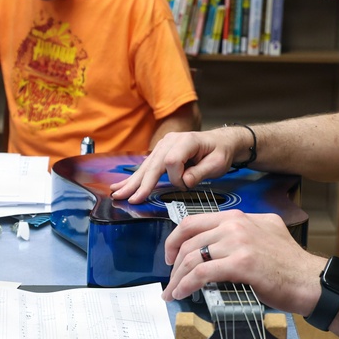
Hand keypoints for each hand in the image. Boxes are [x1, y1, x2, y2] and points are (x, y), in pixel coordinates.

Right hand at [109, 128, 245, 203]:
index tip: (187, 184)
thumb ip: (200, 173)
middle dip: (140, 183)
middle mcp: (171, 141)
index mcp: (187, 141)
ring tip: (117, 193)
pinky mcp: (160, 151)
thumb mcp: (217, 163)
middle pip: (153, 164)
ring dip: (132, 181)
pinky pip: (147, 166)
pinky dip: (135, 177)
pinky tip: (121, 185)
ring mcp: (164, 145)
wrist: (221, 142)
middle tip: (126, 198)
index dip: (177, 177)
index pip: (173, 161)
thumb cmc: (220, 152)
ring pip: (146, 165)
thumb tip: (184, 182)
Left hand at [161, 207, 321, 315]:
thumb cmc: (289, 265)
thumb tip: (215, 246)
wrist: (310, 280)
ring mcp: (239, 242)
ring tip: (172, 292)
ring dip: (177, 278)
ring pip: (193, 257)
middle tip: (170, 279)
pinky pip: (203, 273)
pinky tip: (183, 293)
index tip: (171, 255)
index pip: (195, 221)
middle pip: (189, 239)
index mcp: (239, 216)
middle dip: (174, 262)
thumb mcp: (264, 234)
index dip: (175, 239)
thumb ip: (240, 233)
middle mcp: (237, 223)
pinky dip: (187, 285)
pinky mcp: (241, 263)